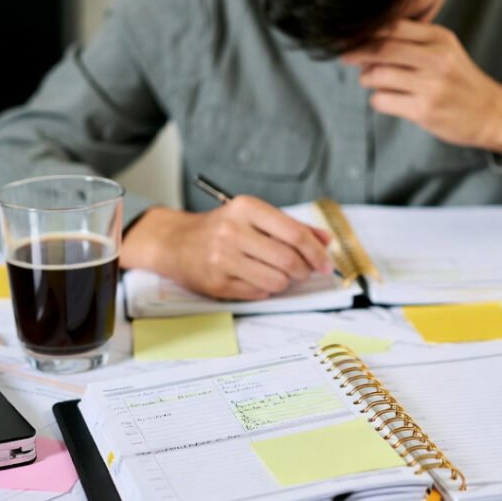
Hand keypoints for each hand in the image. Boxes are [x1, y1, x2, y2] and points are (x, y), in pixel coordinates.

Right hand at [120, 197, 332, 300]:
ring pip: (277, 280)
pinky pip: (259, 292)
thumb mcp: (254, 216)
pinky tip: (258, 278)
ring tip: (280, 274)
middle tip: (307, 271)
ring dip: (286, 281)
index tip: (325, 262)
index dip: (316, 251)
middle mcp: (233, 231)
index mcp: (246, 208)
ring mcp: (223, 258)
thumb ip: (291, 226)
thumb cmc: (221, 228)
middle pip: (288, 259)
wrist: (176, 242)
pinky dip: (266, 288)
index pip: (294, 232)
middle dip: (305, 269)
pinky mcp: (217, 283)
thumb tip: (325, 241)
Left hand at [342, 19, 501, 155]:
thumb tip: (369, 38)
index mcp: (440, 39)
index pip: (393, 26)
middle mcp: (436, 59)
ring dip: (367, 78)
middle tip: (345, 56)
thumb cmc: (461, 81)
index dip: (366, 30)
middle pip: (382, 48)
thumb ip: (414, 40)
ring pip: (378, 75)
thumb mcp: (445, 50)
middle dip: (356, 52)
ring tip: (371, 80)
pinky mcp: (424, 110)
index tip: (349, 35)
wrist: (491, 113)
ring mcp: (430, 85)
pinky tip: (387, 99)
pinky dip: (378, 99)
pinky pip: (383, 101)